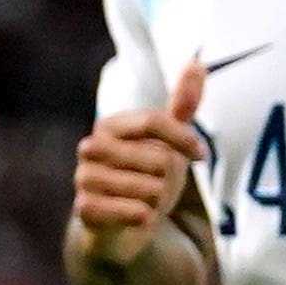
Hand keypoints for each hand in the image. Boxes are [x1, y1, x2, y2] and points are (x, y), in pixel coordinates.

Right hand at [70, 60, 210, 271]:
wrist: (122, 223)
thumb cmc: (146, 176)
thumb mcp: (168, 140)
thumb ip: (181, 103)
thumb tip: (197, 61)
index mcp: (109, 126)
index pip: (153, 120)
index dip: (184, 139)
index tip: (201, 155)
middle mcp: (90, 148)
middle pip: (157, 158)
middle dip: (168, 177)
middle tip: (156, 184)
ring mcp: (84, 179)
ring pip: (148, 188)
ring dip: (157, 200)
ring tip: (144, 201)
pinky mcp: (84, 210)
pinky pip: (132, 211)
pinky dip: (144, 218)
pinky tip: (137, 217)